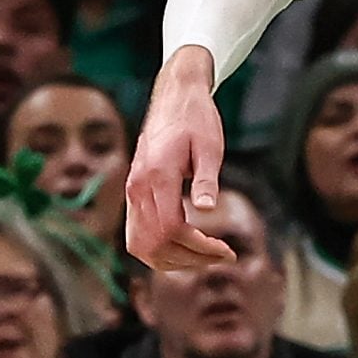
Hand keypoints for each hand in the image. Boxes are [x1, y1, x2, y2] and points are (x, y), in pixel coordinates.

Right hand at [124, 46, 234, 269]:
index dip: (198, 248)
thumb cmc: (197, 119)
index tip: (226, 251)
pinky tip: (186, 247)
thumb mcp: (210, 145)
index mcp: (156, 176)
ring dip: (172, 260)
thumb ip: (206, 179)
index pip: (171, 230)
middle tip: (222, 256)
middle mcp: (137, 188)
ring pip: (140, 245)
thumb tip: (207, 209)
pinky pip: (137, 234)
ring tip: (205, 256)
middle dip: (189, 259)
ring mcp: (131, 191)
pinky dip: (159, 249)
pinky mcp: (133, 192)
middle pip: (154, 245)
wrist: (173, 97)